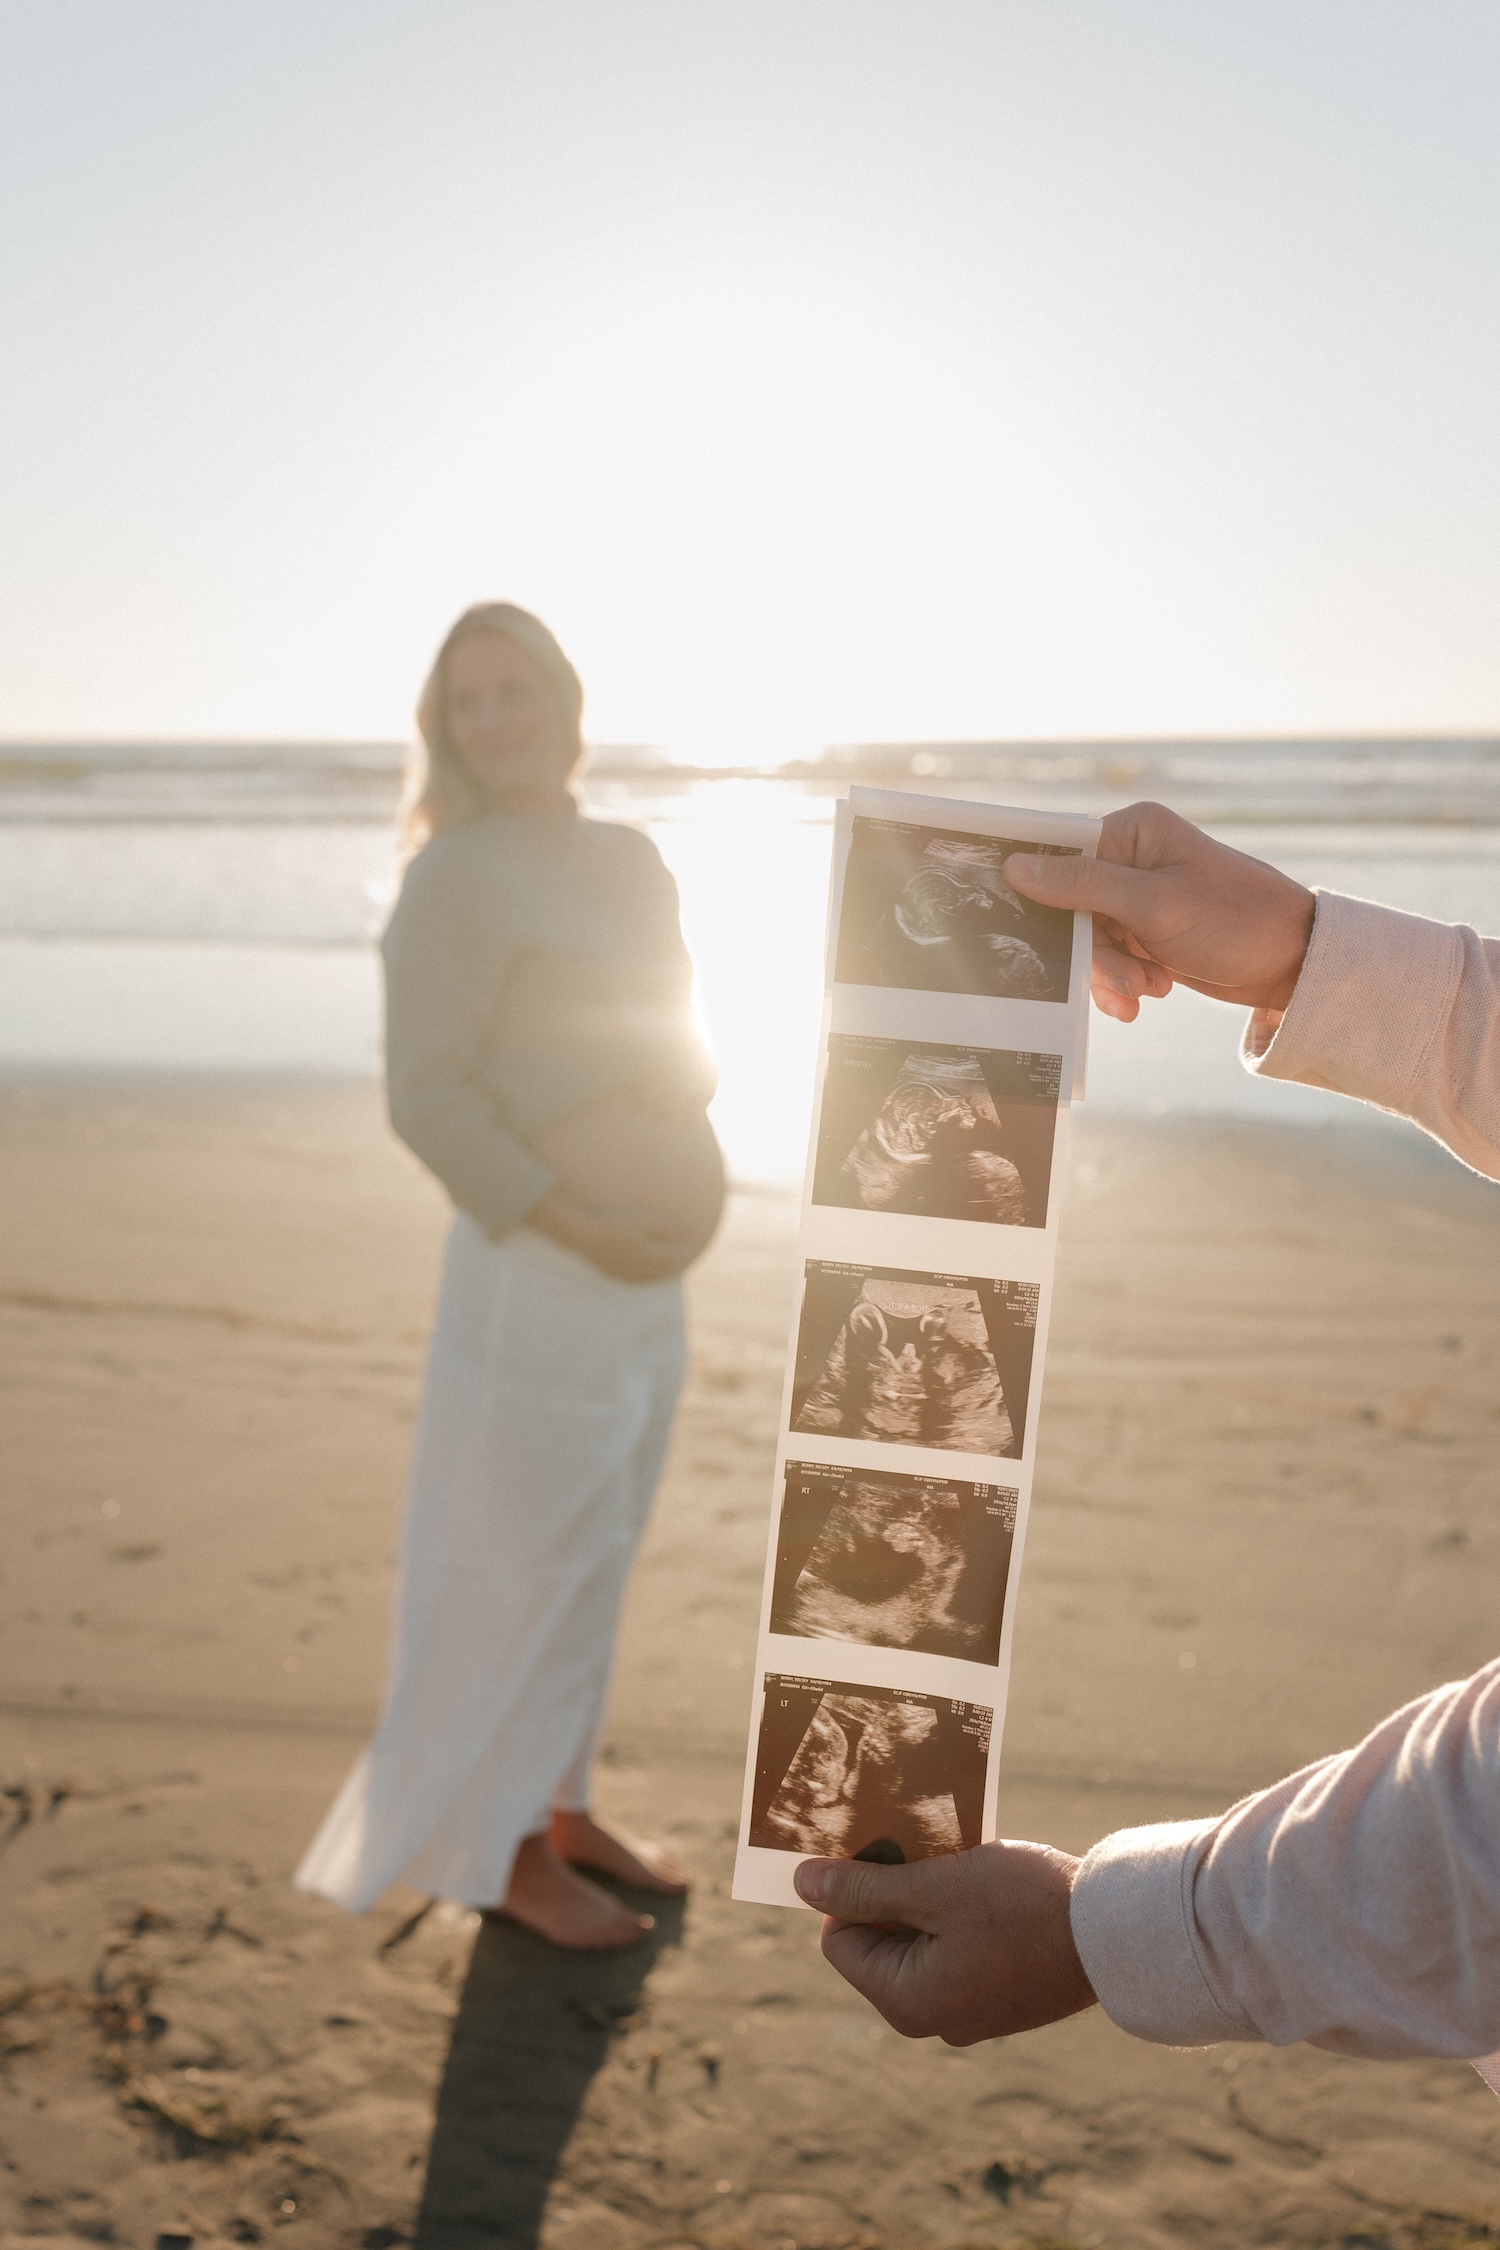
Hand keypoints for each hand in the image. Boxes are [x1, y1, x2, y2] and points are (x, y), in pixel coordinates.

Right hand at [527, 1191, 686, 1282]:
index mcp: (649, 1257)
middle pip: (664, 1272)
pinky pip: (636, 1280)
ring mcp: (626, 1274)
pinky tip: (644, 1273)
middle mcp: (640, 1270)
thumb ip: (663, 1227)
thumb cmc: (613, 1224)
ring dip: (662, 1275)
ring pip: (650, 1279)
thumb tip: (684, 1230)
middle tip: (686, 1262)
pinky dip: (645, 1278)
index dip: (685, 1254)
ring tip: (670, 1271)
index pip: (674, 1259)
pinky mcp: (614, 1274)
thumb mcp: (641, 1221)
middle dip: (677, 1267)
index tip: (694, 1248)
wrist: (584, 1236)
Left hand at [793, 1841, 1095, 2045]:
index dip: (851, 1889)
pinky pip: (959, 1947)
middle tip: (917, 1843)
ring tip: (955, 1855)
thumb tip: (802, 1885)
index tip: (877, 1847)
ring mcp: (971, 2009)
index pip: (840, 1941)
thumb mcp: (934, 1887)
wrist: (1119, 1934)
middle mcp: (934, 2018)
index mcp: (907, 2002)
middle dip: (894, 1889)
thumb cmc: (1021, 1907)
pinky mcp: (1003, 1994)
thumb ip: (865, 1889)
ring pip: (923, 1939)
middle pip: (881, 1941)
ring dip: (929, 1893)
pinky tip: (984, 1875)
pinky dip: (961, 1910)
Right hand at [1003, 801, 1315, 1023]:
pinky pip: (1108, 958)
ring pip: (1087, 940)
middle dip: (1094, 953)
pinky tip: (1150, 994)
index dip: (1039, 890)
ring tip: (1148, 989)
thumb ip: (1083, 885)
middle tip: (1128, 981)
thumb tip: (1014, 866)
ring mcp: (1136, 897)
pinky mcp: (1144, 931)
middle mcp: (1130, 858)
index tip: (1022, 924)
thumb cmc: (1235, 921)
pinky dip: (1123, 982)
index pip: (1060, 853)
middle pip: (1070, 906)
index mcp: (1133, 831)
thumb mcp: (1155, 905)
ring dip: (1113, 973)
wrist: (1292, 965)